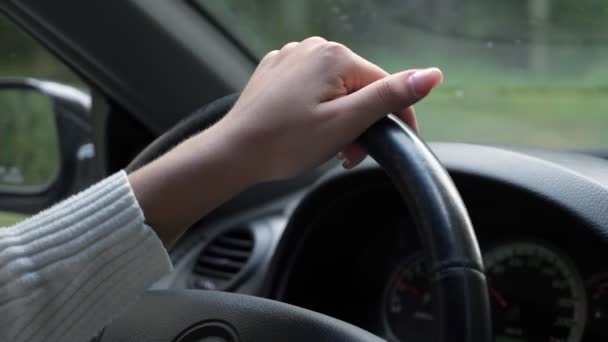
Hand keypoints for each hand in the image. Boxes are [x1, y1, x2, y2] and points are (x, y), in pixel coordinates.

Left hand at [214, 36, 442, 180]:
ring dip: (341, 120)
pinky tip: (305, 131)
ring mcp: (291, 58)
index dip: (396, 117)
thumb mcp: (346, 122)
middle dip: (362, 122)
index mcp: (335, 56)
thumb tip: (431, 75)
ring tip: (326, 147)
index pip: (385, 84)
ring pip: (335, 90)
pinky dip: (317, 111)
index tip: (397, 143)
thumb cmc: (285, 142)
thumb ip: (389, 96)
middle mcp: (313, 48)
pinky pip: (311, 89)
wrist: (234, 153)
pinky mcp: (276, 72)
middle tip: (347, 155)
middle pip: (359, 87)